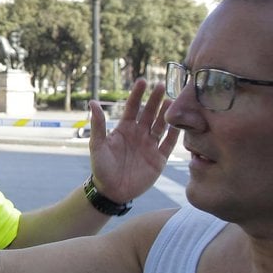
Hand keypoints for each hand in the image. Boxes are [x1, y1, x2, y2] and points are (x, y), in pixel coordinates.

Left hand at [87, 79, 178, 202]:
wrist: (111, 191)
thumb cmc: (101, 168)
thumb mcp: (97, 145)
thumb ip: (98, 125)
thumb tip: (92, 102)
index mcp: (124, 129)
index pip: (132, 107)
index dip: (137, 95)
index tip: (142, 81)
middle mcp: (139, 134)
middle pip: (149, 113)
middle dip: (155, 99)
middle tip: (162, 85)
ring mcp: (150, 145)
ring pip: (161, 126)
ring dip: (166, 114)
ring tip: (172, 101)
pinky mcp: (159, 158)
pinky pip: (169, 144)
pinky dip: (175, 134)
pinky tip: (180, 123)